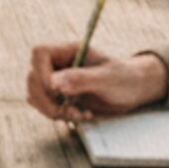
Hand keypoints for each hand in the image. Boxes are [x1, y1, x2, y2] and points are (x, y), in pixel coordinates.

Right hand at [26, 41, 168, 124]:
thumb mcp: (107, 78)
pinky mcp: (62, 97)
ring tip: (77, 115)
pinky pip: (45, 106)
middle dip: (47, 99)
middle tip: (67, 111)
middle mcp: (60, 64)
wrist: (134, 90)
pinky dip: (57, 115)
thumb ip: (81, 79)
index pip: (40, 54)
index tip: (55, 90)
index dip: (41, 71)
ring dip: (51, 110)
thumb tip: (54, 82)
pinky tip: (79, 116)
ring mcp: (59, 81)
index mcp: (69, 51)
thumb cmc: (124, 78)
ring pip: (35, 94)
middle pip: (34, 77)